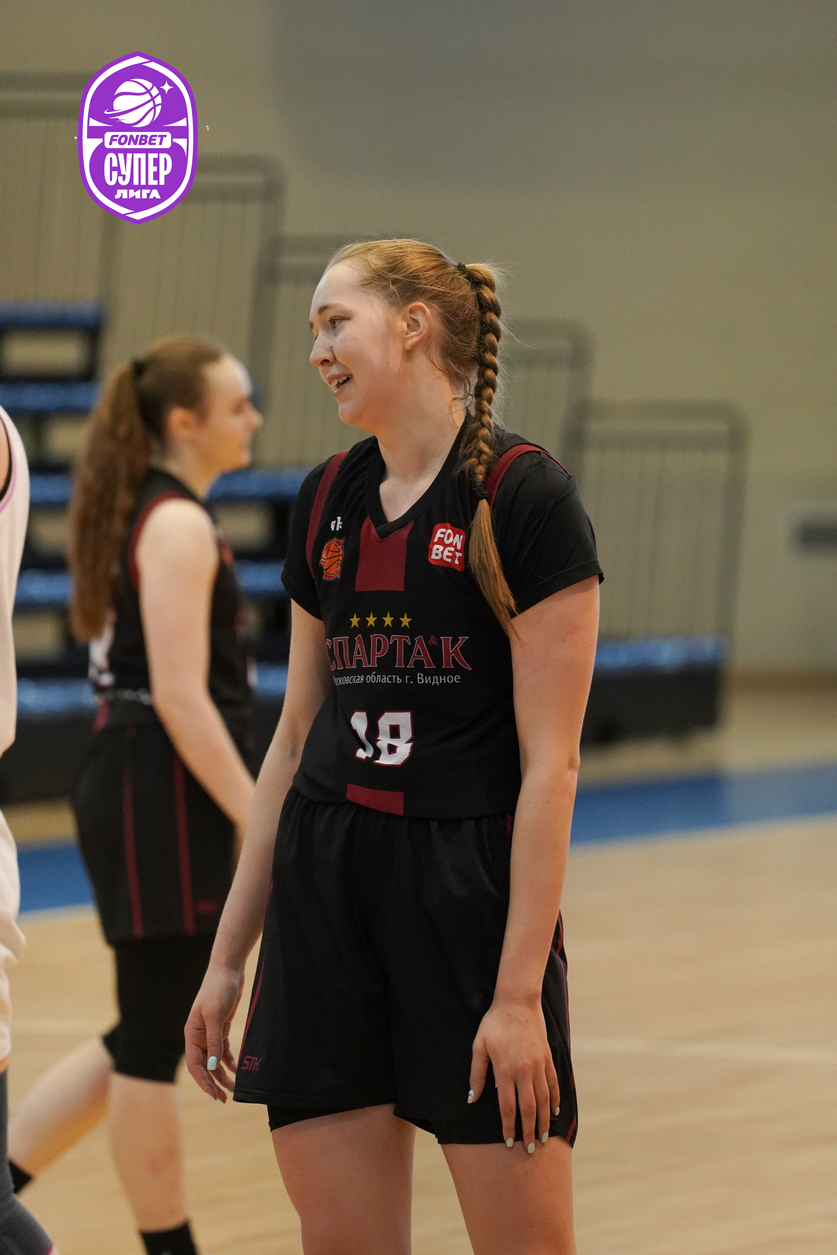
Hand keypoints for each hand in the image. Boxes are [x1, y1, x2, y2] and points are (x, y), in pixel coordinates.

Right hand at [185, 962, 244, 1101]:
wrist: (228, 970)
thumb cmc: (218, 990)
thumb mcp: (216, 1016)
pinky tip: (237, 1070)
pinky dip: (230, 1061)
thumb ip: (214, 1041)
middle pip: (204, 1067)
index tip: (214, 1095)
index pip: (195, 1065)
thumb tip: (211, 1067)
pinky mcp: (222, 1028)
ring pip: (215, 1061)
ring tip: (234, 1089)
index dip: (204, 1082)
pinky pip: (224, 1050)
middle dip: (213, 1083)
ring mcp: (210, 1033)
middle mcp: (198, 1036)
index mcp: (191, 1034)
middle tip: (224, 1099)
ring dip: (223, 1075)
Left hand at [468, 995, 559, 1151]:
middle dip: (530, 1130)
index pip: (508, 1107)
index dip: (508, 1127)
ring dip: (545, 1120)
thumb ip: (477, 1075)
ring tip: (545, 1136)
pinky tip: (555, 1110)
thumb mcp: (479, 1046)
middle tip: (531, 1148)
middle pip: (529, 1108)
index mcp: (505, 1070)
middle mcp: (524, 1071)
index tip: (508, 1142)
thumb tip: (472, 1100)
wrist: (517, 1002)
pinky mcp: (548, 1057)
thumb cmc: (494, 1023)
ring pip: (544, 1099)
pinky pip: (554, 1083)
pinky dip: (555, 1099)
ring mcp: (538, 1065)